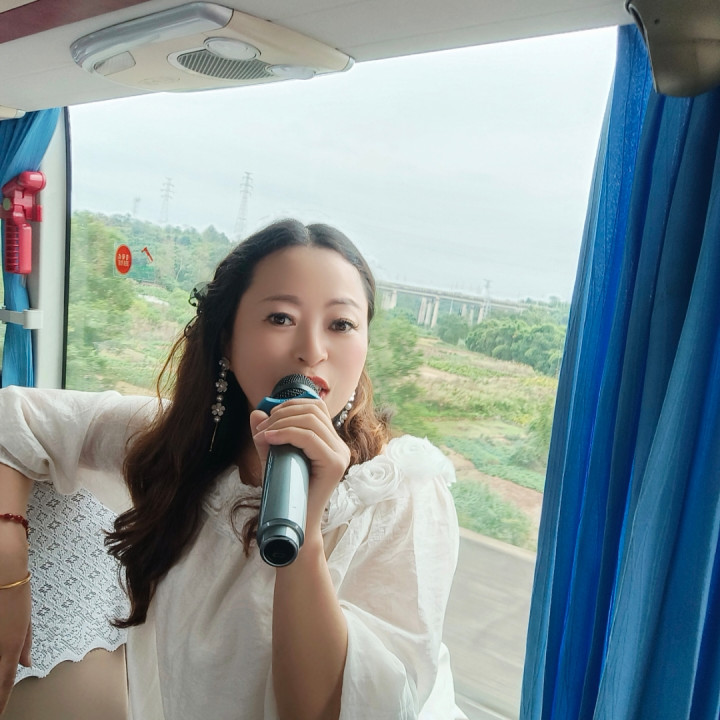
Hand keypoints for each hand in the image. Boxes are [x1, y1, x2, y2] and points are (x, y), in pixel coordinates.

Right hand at [0, 561, 31, 714]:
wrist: (4, 570)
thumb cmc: (16, 593)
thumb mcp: (25, 620)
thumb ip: (24, 644)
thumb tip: (26, 664)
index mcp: (11, 646)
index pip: (3, 684)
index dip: (0, 704)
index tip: (0, 716)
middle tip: (0, 705)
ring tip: (1, 680)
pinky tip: (0, 660)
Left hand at [250, 398, 349, 536]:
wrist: (295, 525)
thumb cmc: (286, 493)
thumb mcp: (273, 458)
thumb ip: (267, 435)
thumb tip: (256, 412)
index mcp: (330, 441)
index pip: (316, 407)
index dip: (290, 404)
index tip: (266, 420)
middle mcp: (339, 445)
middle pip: (314, 409)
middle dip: (282, 413)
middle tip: (260, 429)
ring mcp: (340, 454)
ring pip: (312, 420)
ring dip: (281, 422)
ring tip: (262, 435)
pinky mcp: (334, 464)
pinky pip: (310, 438)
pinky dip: (287, 433)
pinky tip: (269, 439)